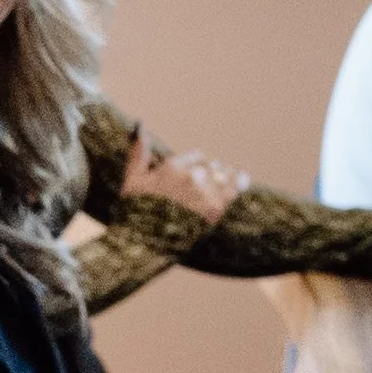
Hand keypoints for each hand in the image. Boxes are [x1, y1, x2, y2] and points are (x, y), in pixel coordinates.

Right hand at [122, 132, 250, 225]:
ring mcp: (204, 193)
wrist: (144, 243)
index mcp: (172, 168)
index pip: (197, 157)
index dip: (198, 165)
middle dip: (216, 173)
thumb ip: (138, 155)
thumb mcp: (132, 182)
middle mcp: (191, 177)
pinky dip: (236, 189)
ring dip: (230, 180)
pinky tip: (240, 188)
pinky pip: (232, 194)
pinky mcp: (214, 211)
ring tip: (235, 182)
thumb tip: (139, 129)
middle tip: (219, 179)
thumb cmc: (135, 213)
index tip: (199, 174)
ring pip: (226, 178)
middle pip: (214, 167)